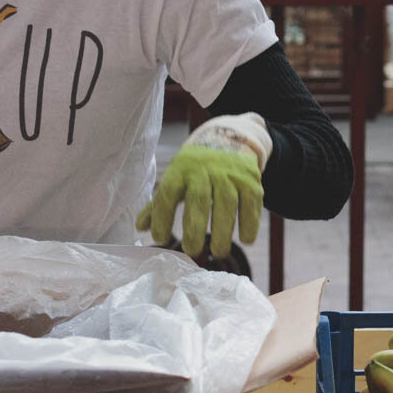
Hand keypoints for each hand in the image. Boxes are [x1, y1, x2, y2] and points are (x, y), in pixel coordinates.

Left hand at [137, 113, 270, 258]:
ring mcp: (230, 174)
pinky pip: (251, 204)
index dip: (162, 217)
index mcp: (181, 170)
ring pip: (227, 204)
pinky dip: (249, 224)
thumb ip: (158, 204)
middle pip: (199, 199)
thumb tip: (140, 227)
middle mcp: (205, 170)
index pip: (168, 193)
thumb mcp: (175, 179)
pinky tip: (245, 240)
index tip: (160, 239)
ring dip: (223, 231)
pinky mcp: (251, 181)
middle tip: (191, 250)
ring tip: (218, 252)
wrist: (228, 139)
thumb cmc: (195, 170)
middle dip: (194, 228)